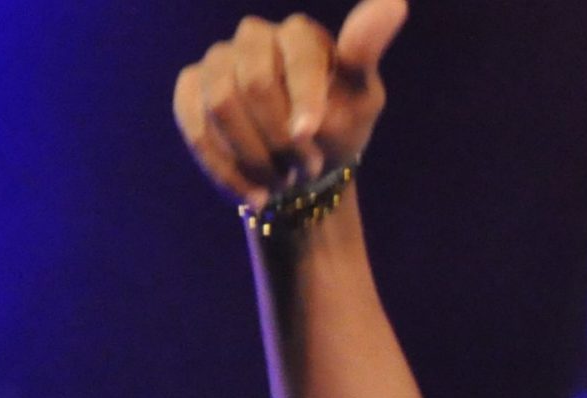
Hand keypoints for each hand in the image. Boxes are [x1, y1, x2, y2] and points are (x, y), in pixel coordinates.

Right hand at [173, 0, 408, 209]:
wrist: (305, 164)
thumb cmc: (340, 124)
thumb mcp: (364, 96)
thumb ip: (368, 51)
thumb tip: (395, 1)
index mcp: (298, 34)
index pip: (295, 59)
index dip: (303, 101)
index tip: (312, 136)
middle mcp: (253, 37)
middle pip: (250, 84)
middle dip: (279, 138)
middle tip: (306, 167)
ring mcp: (217, 61)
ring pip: (220, 108)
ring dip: (254, 158)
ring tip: (282, 181)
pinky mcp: (191, 90)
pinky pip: (195, 128)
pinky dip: (226, 169)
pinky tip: (254, 191)